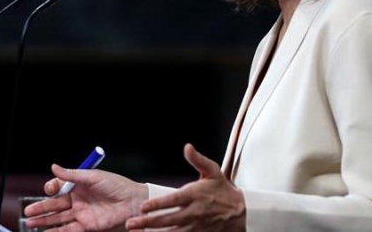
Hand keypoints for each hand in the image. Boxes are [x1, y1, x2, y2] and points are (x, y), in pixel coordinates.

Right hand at [24, 163, 147, 230]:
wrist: (132, 202)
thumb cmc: (116, 185)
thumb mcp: (93, 176)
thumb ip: (72, 174)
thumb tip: (54, 167)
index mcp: (79, 185)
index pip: (59, 188)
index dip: (51, 189)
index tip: (49, 189)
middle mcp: (78, 200)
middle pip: (55, 205)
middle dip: (41, 208)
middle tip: (27, 212)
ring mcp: (82, 214)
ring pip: (59, 218)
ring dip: (44, 221)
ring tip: (30, 224)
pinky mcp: (87, 226)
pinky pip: (69, 230)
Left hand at [125, 143, 245, 231]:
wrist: (240, 212)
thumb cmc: (222, 190)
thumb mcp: (213, 171)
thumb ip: (198, 160)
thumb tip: (187, 146)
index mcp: (194, 195)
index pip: (172, 200)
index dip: (157, 204)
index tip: (142, 206)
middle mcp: (193, 213)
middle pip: (168, 219)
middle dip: (148, 222)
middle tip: (130, 223)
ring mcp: (195, 227)